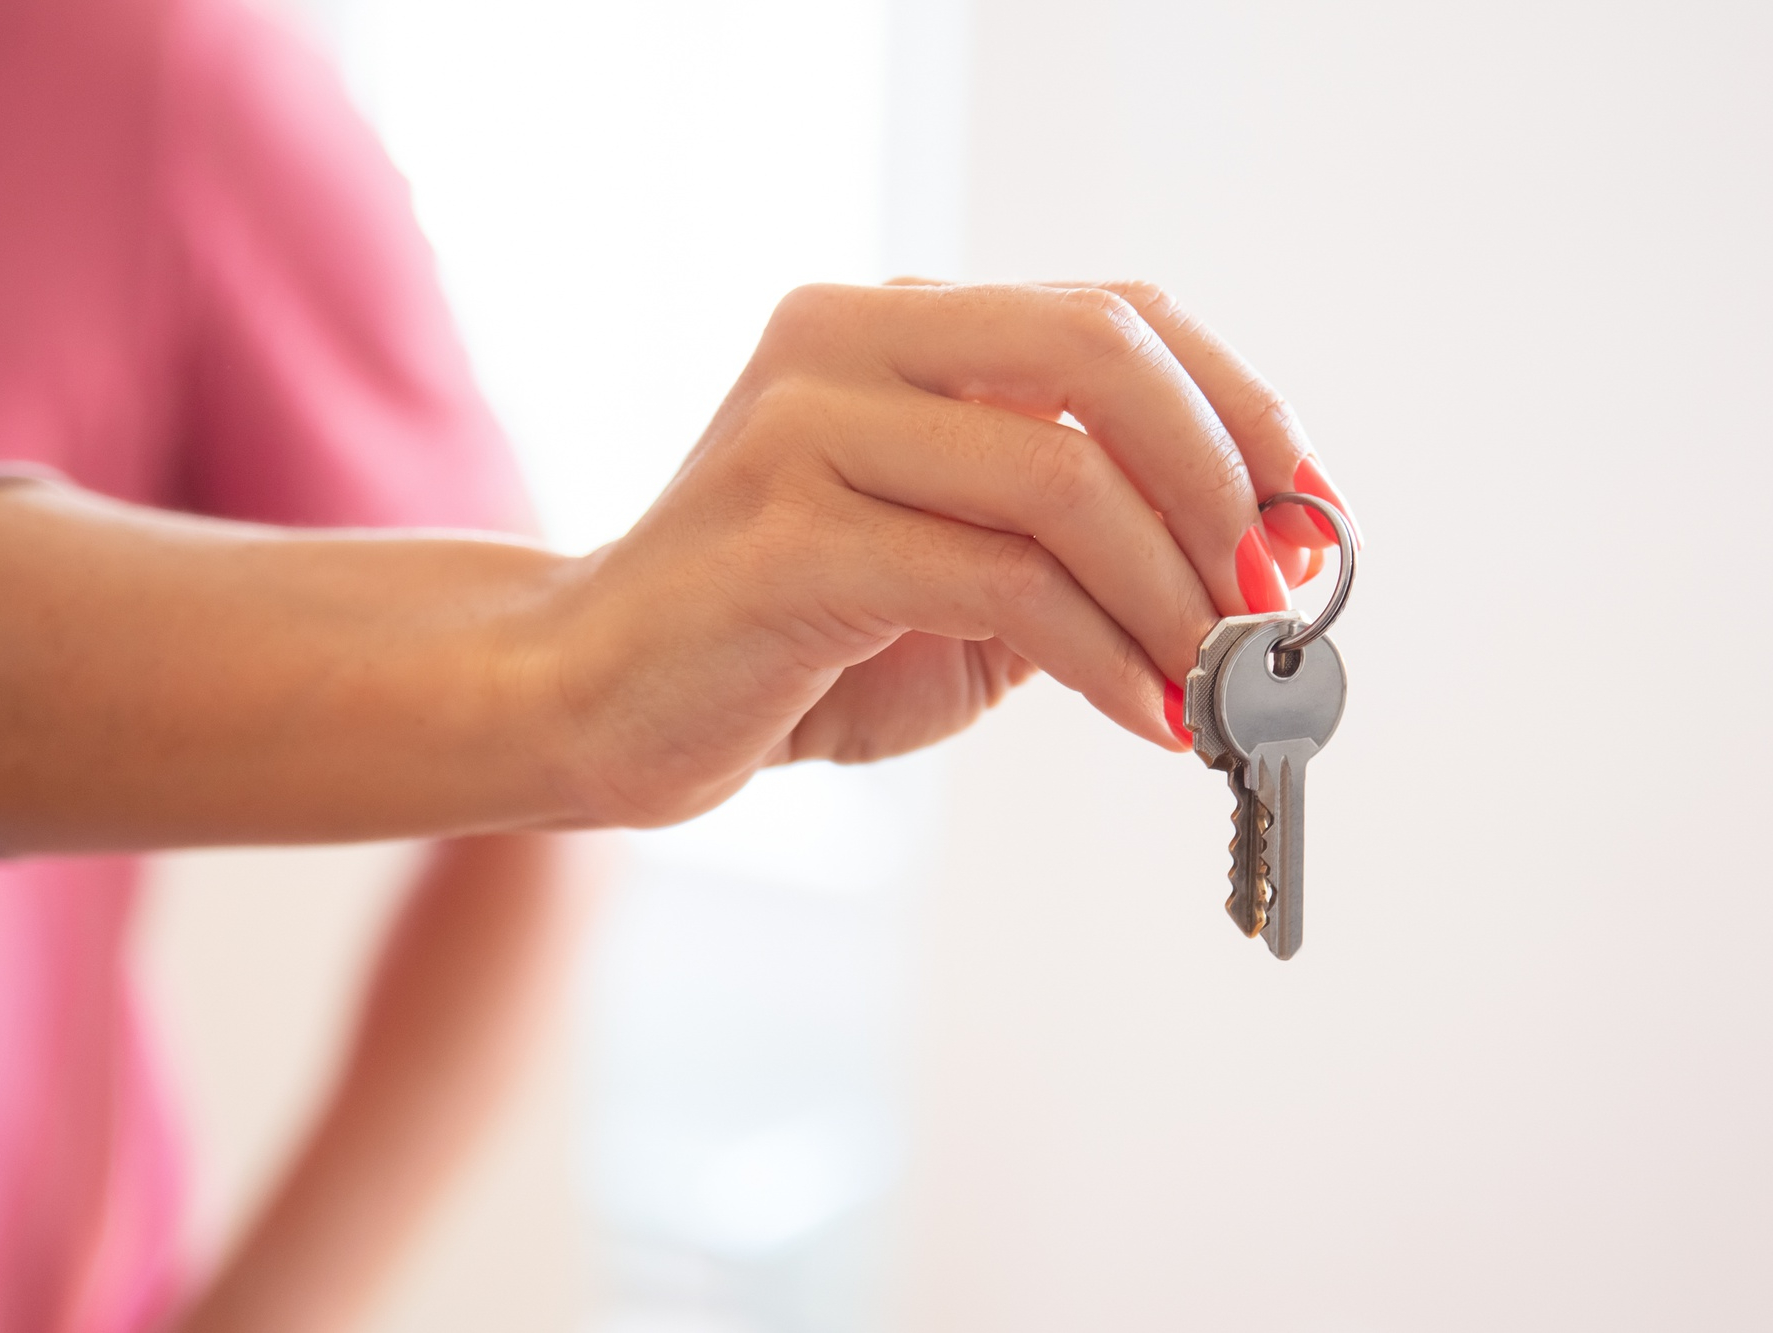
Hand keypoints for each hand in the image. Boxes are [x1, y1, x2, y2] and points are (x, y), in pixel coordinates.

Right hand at [532, 280, 1360, 826]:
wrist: (598, 697)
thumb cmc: (783, 641)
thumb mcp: (951, 567)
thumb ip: (1068, 538)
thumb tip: (1247, 571)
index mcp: (894, 324)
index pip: (1113, 312)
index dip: (1239, 408)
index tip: (1307, 518)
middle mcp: (845, 343)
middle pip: (1100, 354)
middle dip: (1221, 486)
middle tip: (1270, 605)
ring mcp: (803, 430)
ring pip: (1061, 477)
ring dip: (1175, 596)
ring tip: (1217, 687)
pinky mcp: (784, 541)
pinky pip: (999, 583)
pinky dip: (1105, 658)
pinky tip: (1146, 716)